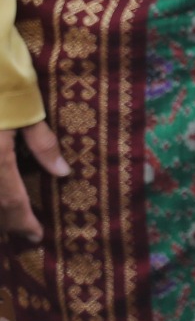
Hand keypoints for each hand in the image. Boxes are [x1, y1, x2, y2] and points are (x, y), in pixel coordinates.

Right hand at [0, 122, 66, 241]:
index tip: (36, 236)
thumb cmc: (2, 84)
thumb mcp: (29, 111)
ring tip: (10, 222)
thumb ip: (43, 143)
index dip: (22, 223)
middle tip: (22, 234)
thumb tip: (62, 172)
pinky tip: (0, 197)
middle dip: (5, 224)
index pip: (10, 201)